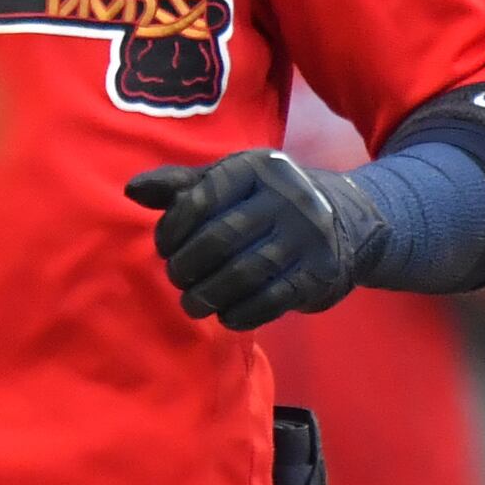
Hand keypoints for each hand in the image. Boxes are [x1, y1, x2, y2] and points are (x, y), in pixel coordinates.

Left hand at [126, 151, 386, 328]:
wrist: (351, 220)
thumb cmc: (269, 201)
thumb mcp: (230, 181)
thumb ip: (182, 186)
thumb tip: (132, 190)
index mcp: (257, 168)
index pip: (200, 199)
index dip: (172, 228)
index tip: (164, 247)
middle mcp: (287, 197)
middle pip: (219, 238)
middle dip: (187, 265)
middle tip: (177, 278)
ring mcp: (308, 236)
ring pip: (243, 273)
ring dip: (209, 295)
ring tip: (193, 303)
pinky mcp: (321, 272)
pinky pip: (272, 300)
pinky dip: (241, 313)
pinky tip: (226, 315)